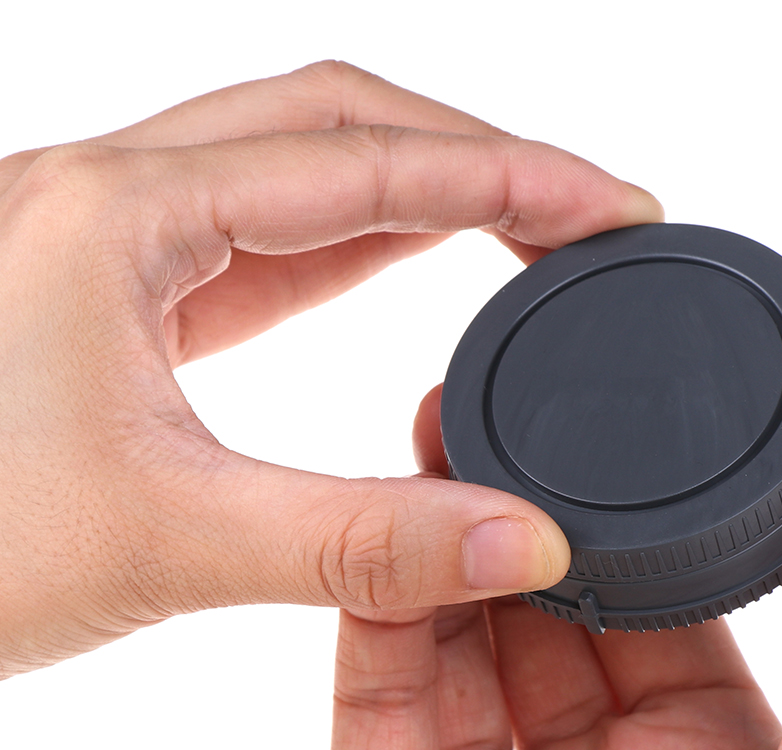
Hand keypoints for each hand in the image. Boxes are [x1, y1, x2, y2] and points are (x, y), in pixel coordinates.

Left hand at [0, 61, 662, 674]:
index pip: (363, 161)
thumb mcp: (167, 542)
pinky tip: (414, 255)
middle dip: (479, 155)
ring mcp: (111, 239)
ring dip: (424, 183)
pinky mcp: (118, 295)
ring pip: (300, 164)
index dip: (512, 178)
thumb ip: (360, 545)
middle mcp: (112, 197)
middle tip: (586, 213)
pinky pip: (263, 234)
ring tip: (528, 224)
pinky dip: (360, 236)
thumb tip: (523, 543)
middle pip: (337, 119)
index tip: (616, 208)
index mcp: (119, 218)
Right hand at [316, 392, 781, 749]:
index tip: (611, 420)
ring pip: (452, 637)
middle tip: (489, 410)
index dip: (632, 515)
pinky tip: (385, 541)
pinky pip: (374, 698)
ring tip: (429, 444)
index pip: (659, 601)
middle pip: (542, 609)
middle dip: (518, 514)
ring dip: (441, 546)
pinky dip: (375, 617)